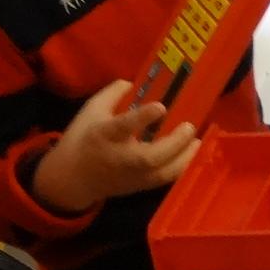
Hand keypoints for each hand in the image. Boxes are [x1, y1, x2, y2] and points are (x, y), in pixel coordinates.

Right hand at [33, 81, 197, 213]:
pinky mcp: (140, 187)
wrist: (73, 177)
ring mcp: (131, 176)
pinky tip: (190, 153)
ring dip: (184, 158)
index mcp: (104, 135)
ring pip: (161, 173)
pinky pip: (164, 180)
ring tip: (197, 141)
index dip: (142, 117)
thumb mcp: (90, 110)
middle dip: (174, 143)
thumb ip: (112, 95)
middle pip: (150, 156)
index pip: (123, 126)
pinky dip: (180, 167)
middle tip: (189, 127)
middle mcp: (120, 158)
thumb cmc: (82, 139)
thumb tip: (132, 82)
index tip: (161, 107)